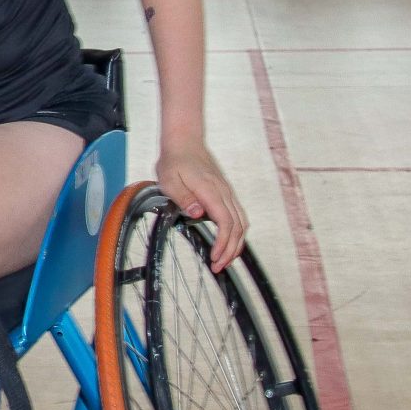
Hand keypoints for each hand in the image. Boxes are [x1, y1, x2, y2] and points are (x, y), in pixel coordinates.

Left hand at [156, 143, 247, 270]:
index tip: (215, 258)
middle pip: (237, 226)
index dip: (223, 243)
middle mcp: (224, 192)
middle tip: (218, 267)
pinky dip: (237, 232)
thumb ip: (183, 198)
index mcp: (210, 190)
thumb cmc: (174, 161)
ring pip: (241, 222)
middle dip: (230, 250)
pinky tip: (229, 242)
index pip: (225, 222)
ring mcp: (227, 192)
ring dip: (236, 244)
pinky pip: (238, 215)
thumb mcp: (169, 180)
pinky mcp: (226, 193)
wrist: (184, 141)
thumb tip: (198, 213)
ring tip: (225, 260)